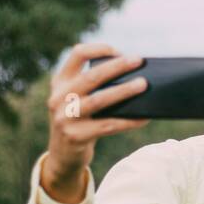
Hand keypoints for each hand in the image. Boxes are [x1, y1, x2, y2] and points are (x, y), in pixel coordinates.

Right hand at [42, 43, 150, 202]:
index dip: (99, 49)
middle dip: (117, 67)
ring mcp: (65, 117)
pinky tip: (144, 117)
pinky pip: (108, 126)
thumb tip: (133, 74)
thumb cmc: (80, 120)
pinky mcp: (76, 136)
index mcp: (60, 82)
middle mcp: (59, 97)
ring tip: (143, 84)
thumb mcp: (76, 99)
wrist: (63, 155)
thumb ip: (92, 86)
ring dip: (124, 91)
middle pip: (91, 76)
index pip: (77, 54)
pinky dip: (128, 121)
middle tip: (139, 61)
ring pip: (99, 100)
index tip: (119, 52)